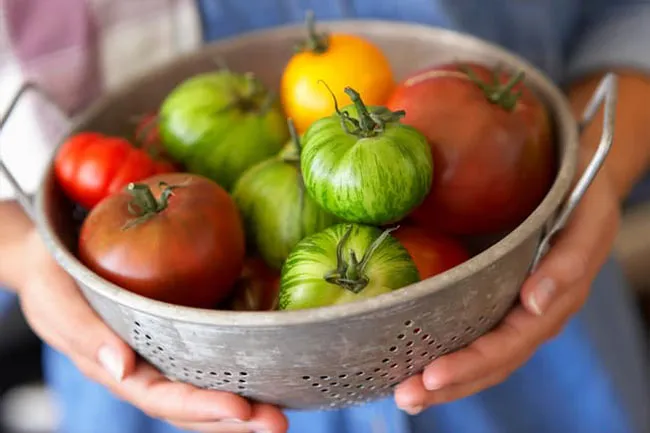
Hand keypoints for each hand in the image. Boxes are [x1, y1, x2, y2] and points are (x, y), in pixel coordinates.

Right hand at [17, 229, 287, 432]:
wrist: (54, 262)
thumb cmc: (53, 281)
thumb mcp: (59, 304)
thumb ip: (86, 334)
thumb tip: (121, 366)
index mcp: (119, 370)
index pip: (164, 398)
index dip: (202, 408)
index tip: (242, 411)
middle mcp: (146, 370)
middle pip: (193, 406)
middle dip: (235, 419)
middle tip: (279, 422)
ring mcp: (163, 355)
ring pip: (205, 388)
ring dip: (243, 404)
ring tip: (281, 411)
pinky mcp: (176, 335)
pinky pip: (207, 359)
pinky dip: (235, 371)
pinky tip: (264, 371)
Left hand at [393, 165, 620, 413]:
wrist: (577, 180)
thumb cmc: (581, 197)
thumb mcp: (587, 221)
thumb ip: (568, 263)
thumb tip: (535, 303)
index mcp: (553, 303)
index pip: (509, 345)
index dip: (472, 363)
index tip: (433, 375)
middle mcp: (530, 315)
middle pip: (490, 362)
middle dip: (448, 384)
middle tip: (406, 395)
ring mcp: (512, 309)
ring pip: (479, 356)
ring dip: (442, 380)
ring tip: (403, 393)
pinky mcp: (494, 296)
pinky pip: (471, 331)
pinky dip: (443, 351)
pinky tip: (413, 361)